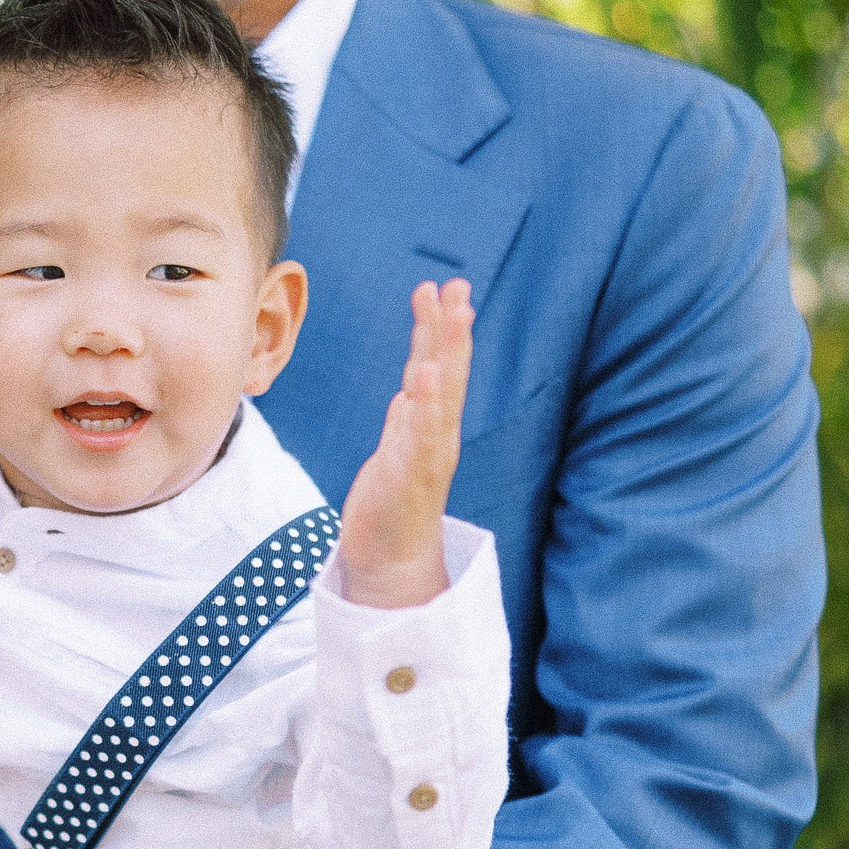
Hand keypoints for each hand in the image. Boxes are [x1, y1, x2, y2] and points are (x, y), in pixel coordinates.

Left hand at [336, 278, 473, 607]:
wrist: (391, 562)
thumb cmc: (393, 506)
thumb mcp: (397, 448)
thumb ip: (408, 415)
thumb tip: (415, 382)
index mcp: (432, 426)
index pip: (442, 367)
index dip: (443, 329)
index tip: (446, 288)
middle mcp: (437, 436)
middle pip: (450, 372)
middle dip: (453, 329)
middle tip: (458, 286)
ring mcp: (426, 455)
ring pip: (441, 396)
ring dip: (446, 353)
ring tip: (449, 314)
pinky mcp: (408, 478)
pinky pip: (420, 435)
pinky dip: (426, 405)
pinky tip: (427, 375)